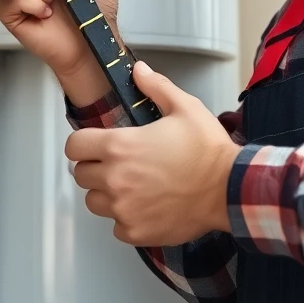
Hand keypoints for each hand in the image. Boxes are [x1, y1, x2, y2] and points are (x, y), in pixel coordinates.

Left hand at [66, 62, 239, 246]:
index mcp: (121, 146)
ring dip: (106, 194)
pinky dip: (126, 218)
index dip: (83, 143)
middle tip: (117, 164)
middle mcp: (116, 179)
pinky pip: (116, 226)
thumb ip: (156, 87)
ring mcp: (124, 208)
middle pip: (80, 175)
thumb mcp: (185, 108)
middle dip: (94, 167)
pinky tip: (145, 206)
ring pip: (94, 202)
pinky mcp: (136, 231)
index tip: (93, 145)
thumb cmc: (208, 150)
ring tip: (131, 186)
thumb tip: (139, 70)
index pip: (74, 146)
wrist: (230, 188)